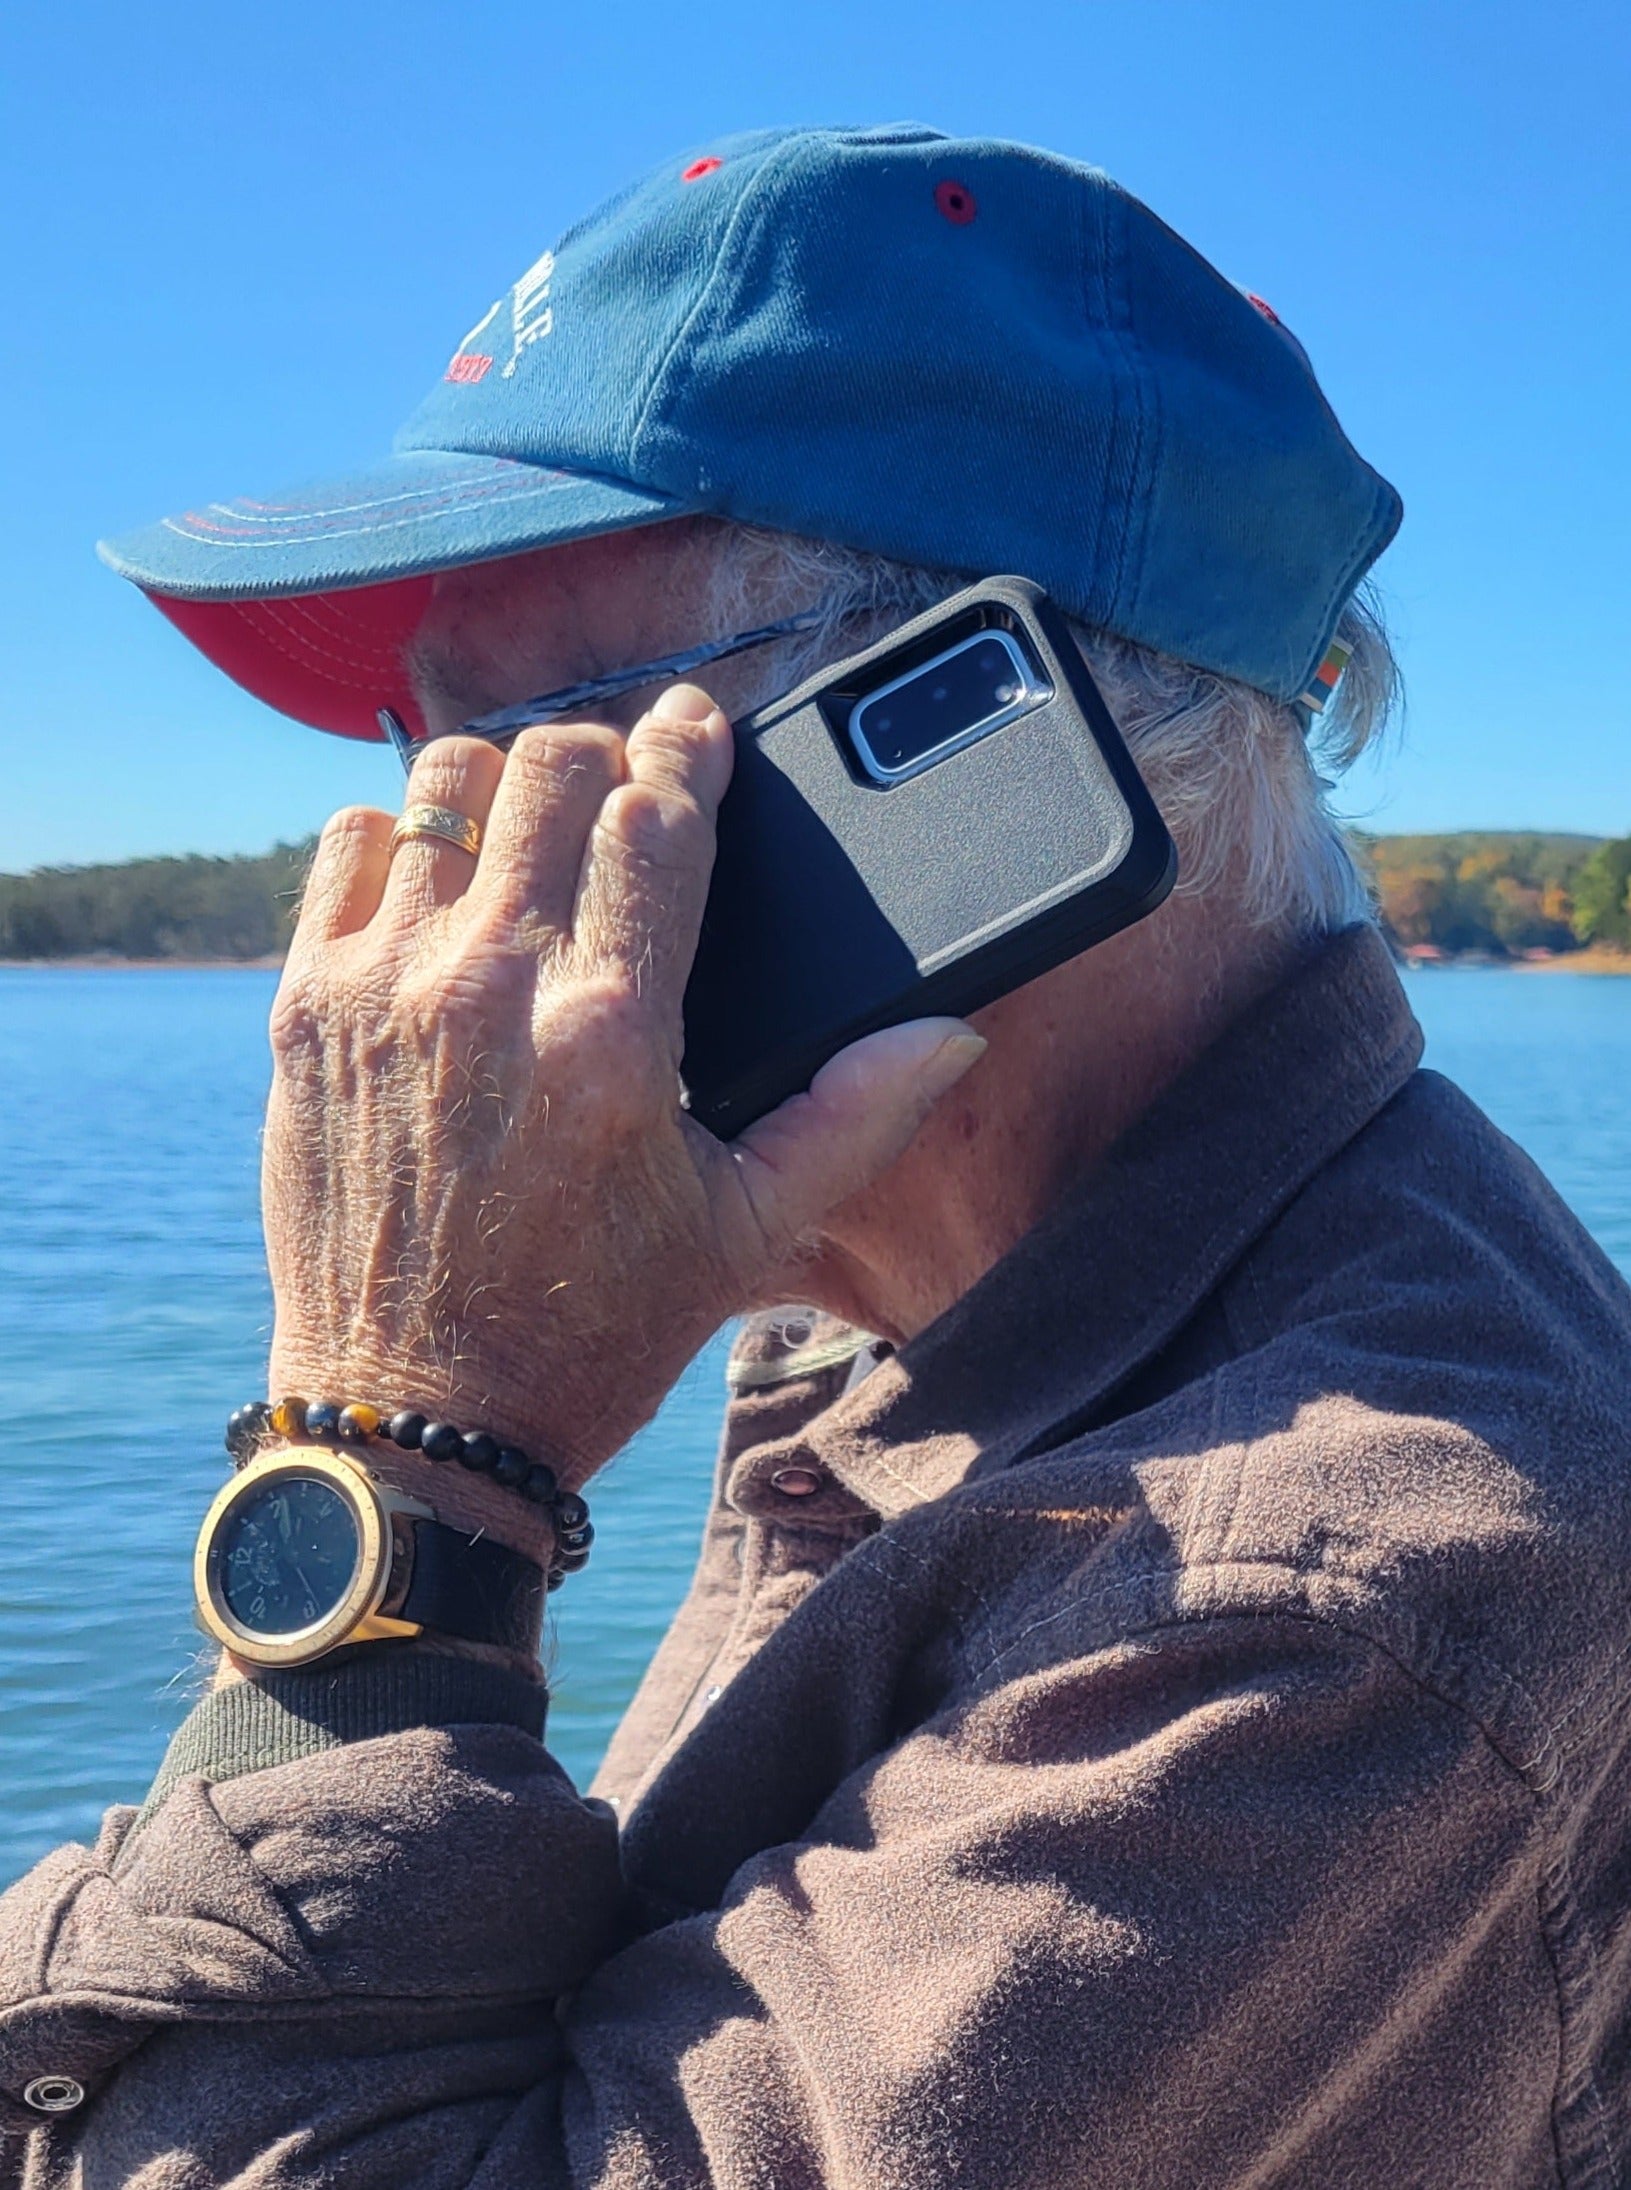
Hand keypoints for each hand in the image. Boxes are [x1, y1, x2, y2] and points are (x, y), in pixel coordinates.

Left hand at [262, 685, 984, 1490]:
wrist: (417, 1419)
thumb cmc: (592, 1331)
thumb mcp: (748, 1231)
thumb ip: (857, 1117)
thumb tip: (949, 1033)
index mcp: (611, 1034)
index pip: (656, 815)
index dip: (689, 749)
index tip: (700, 729)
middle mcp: (488, 989)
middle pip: (551, 767)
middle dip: (604, 758)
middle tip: (624, 800)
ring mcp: (382, 990)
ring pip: (443, 782)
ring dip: (504, 787)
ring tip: (531, 840)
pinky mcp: (302, 1010)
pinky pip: (344, 845)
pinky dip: (398, 835)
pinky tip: (439, 888)